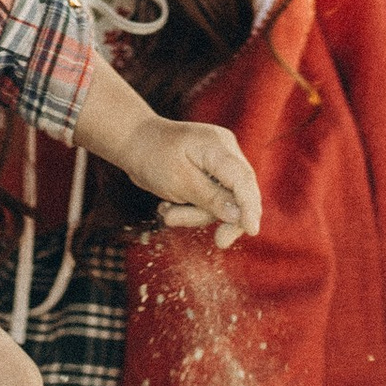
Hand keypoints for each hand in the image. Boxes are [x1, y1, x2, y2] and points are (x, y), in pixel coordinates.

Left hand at [76, 74, 261, 247]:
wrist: (134, 142)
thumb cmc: (152, 157)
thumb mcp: (179, 180)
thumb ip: (210, 197)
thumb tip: (238, 216)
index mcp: (219, 147)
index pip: (243, 180)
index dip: (251, 207)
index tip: (252, 231)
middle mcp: (226, 152)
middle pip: (240, 193)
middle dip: (224, 218)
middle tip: (219, 243)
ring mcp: (220, 163)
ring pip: (224, 202)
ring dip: (196, 214)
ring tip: (167, 213)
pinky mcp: (212, 174)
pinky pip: (213, 199)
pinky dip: (193, 209)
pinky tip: (169, 207)